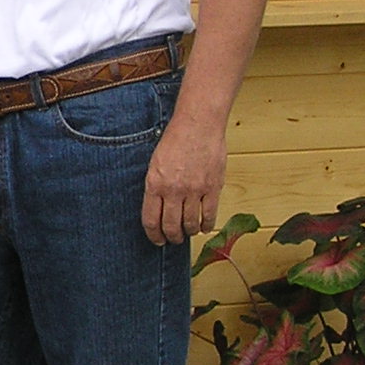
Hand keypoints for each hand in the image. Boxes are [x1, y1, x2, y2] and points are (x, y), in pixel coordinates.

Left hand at [142, 112, 226, 245]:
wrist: (198, 125)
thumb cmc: (175, 140)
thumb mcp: (155, 163)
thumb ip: (156, 187)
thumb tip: (158, 210)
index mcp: (155, 183)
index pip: (151, 220)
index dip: (154, 235)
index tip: (157, 240)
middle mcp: (173, 190)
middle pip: (171, 226)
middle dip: (171, 237)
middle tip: (173, 239)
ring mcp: (194, 190)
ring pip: (190, 224)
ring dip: (188, 232)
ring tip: (188, 232)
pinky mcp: (213, 188)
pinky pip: (209, 216)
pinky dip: (205, 225)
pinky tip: (203, 226)